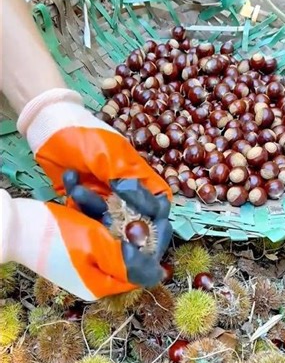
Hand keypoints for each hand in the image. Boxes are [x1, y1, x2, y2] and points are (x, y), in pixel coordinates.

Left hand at [16, 89, 172, 295]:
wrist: (48, 126)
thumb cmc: (84, 134)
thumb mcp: (108, 155)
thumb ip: (127, 182)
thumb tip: (147, 208)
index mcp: (138, 175)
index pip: (158, 202)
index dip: (156, 218)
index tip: (144, 229)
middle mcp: (124, 190)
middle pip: (136, 219)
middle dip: (126, 228)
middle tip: (117, 236)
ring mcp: (104, 197)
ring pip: (108, 220)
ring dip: (93, 207)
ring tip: (78, 188)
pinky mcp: (83, 203)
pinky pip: (86, 216)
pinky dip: (78, 204)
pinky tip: (70, 182)